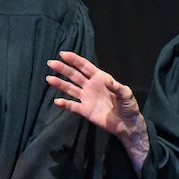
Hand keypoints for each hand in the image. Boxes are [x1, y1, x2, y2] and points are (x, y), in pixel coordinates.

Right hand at [47, 51, 148, 171]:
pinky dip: (65, 104)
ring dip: (60, 84)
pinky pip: (73, 106)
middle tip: (51, 63)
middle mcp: (91, 86)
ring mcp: (87, 98)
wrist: (127, 124)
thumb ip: (117, 87)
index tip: (63, 54)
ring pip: (70, 89)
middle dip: (63, 69)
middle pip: (74, 75)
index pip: (85, 66)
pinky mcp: (85, 110)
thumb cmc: (128, 106)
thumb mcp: (126, 94)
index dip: (74, 60)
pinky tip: (57, 101)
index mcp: (100, 78)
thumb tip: (108, 80)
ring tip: (49, 79)